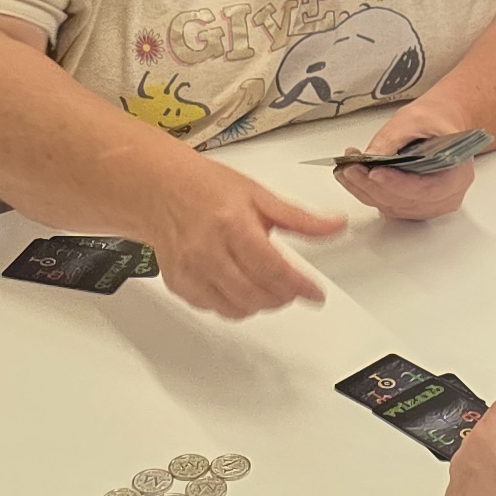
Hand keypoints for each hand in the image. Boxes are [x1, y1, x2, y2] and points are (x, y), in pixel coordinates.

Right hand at [142, 157, 343, 318]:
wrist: (159, 189)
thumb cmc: (205, 187)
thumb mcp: (259, 195)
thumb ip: (300, 218)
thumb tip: (336, 225)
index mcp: (232, 224)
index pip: (273, 268)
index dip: (299, 286)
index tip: (316, 294)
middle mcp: (208, 251)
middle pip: (257, 293)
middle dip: (284, 296)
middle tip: (295, 288)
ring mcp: (191, 271)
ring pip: (237, 308)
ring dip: (262, 304)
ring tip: (271, 288)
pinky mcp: (179, 284)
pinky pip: (215, 309)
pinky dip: (236, 305)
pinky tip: (242, 288)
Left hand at [335, 102, 479, 222]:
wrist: (438, 126)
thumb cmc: (433, 122)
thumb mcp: (415, 119)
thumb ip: (394, 137)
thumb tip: (371, 155)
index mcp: (458, 174)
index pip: (427, 189)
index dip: (398, 184)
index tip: (374, 173)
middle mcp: (447, 196)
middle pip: (407, 201)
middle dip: (374, 186)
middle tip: (351, 168)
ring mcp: (431, 205)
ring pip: (393, 206)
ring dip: (366, 190)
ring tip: (347, 169)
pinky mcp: (414, 207)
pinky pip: (388, 205)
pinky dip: (368, 193)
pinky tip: (353, 179)